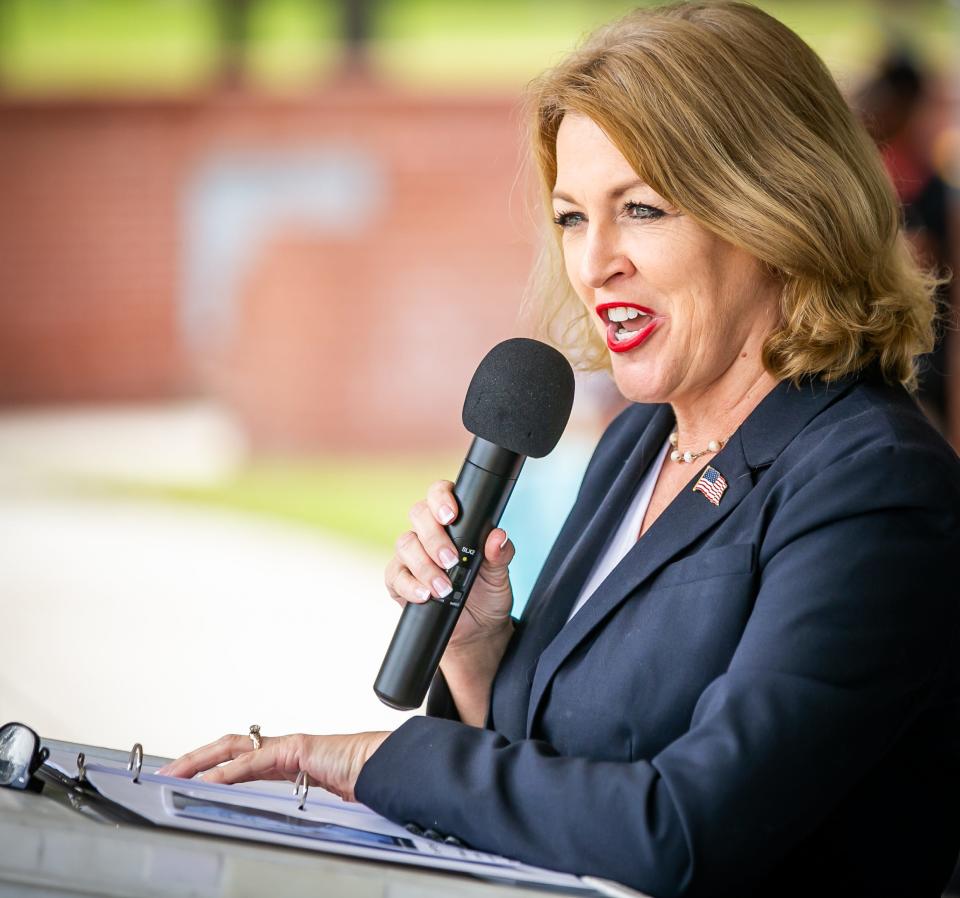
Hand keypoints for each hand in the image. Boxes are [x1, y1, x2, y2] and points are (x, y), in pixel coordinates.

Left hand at [154, 731, 389, 801]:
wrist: (389, 767)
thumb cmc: (366, 780)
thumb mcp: (324, 800)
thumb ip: (304, 806)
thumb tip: (291, 830)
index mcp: (290, 761)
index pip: (242, 759)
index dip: (214, 765)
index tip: (189, 779)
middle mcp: (285, 749)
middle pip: (230, 748)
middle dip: (196, 758)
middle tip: (167, 773)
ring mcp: (289, 745)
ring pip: (233, 748)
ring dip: (200, 760)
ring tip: (174, 773)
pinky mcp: (295, 749)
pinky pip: (253, 760)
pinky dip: (227, 771)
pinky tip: (208, 781)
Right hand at [385, 479, 515, 648]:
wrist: (477, 630)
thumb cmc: (487, 593)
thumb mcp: (499, 574)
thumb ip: (500, 554)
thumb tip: (498, 537)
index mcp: (453, 522)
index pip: (440, 495)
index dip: (441, 497)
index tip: (451, 515)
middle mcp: (428, 533)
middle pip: (418, 515)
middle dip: (434, 537)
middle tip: (451, 560)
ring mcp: (411, 556)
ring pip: (405, 544)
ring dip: (425, 566)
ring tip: (444, 587)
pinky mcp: (399, 580)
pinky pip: (395, 576)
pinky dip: (410, 586)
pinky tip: (425, 595)